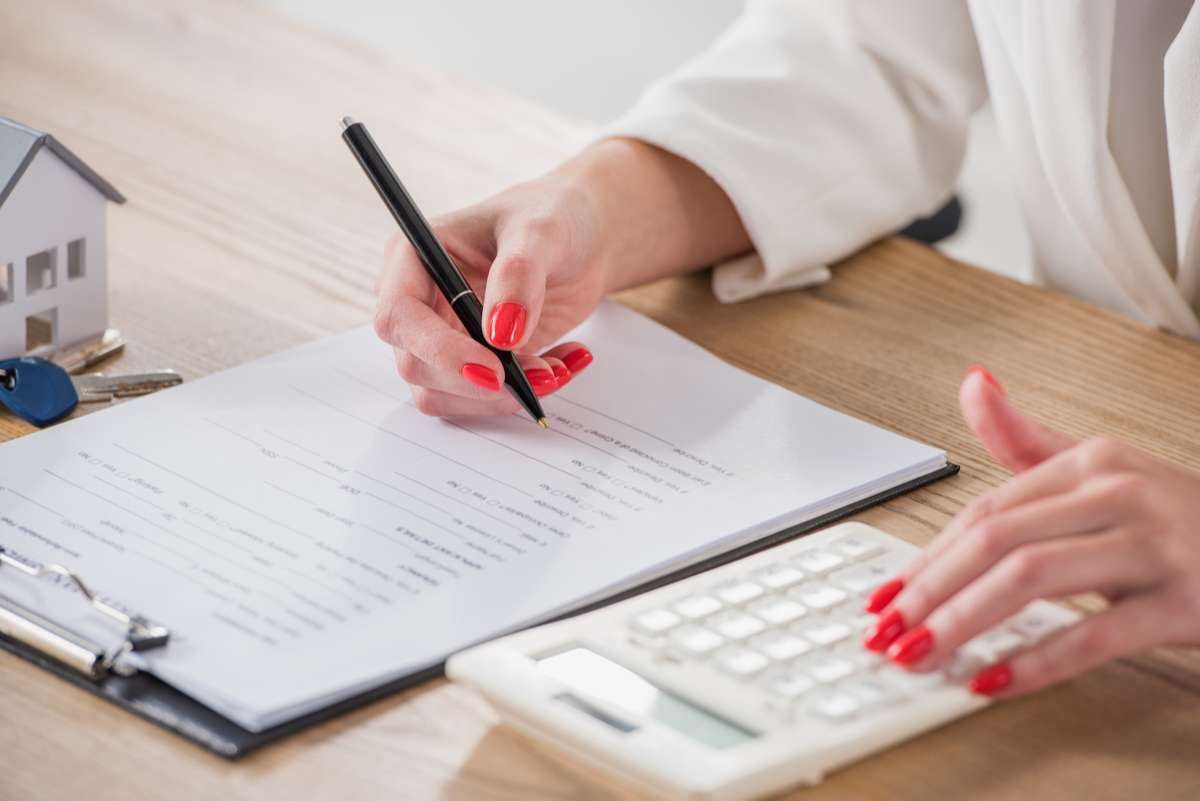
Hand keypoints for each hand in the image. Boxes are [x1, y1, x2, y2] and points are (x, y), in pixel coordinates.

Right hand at [373, 173, 606, 416]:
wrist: (582, 239)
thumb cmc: (553, 216)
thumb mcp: (542, 231)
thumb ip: (519, 275)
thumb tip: (501, 335)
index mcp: (414, 257)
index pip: (399, 316)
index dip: (439, 349)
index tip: (493, 369)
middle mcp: (418, 301)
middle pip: (415, 365)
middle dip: (478, 382)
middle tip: (543, 374)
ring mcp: (440, 337)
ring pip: (443, 395)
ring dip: (501, 397)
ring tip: (557, 368)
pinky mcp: (469, 364)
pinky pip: (479, 401)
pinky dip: (520, 397)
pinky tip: (560, 366)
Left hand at [863, 365, 1199, 696]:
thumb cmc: (1180, 519)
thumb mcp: (1103, 472)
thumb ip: (1030, 439)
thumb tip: (973, 383)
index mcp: (1092, 461)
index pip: (984, 511)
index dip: (926, 557)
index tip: (885, 597)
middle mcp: (1120, 492)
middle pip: (995, 540)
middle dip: (929, 591)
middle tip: (887, 633)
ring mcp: (1155, 545)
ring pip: (1030, 578)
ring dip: (962, 622)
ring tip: (920, 655)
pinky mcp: (1185, 600)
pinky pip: (1095, 633)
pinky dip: (1036, 660)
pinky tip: (992, 681)